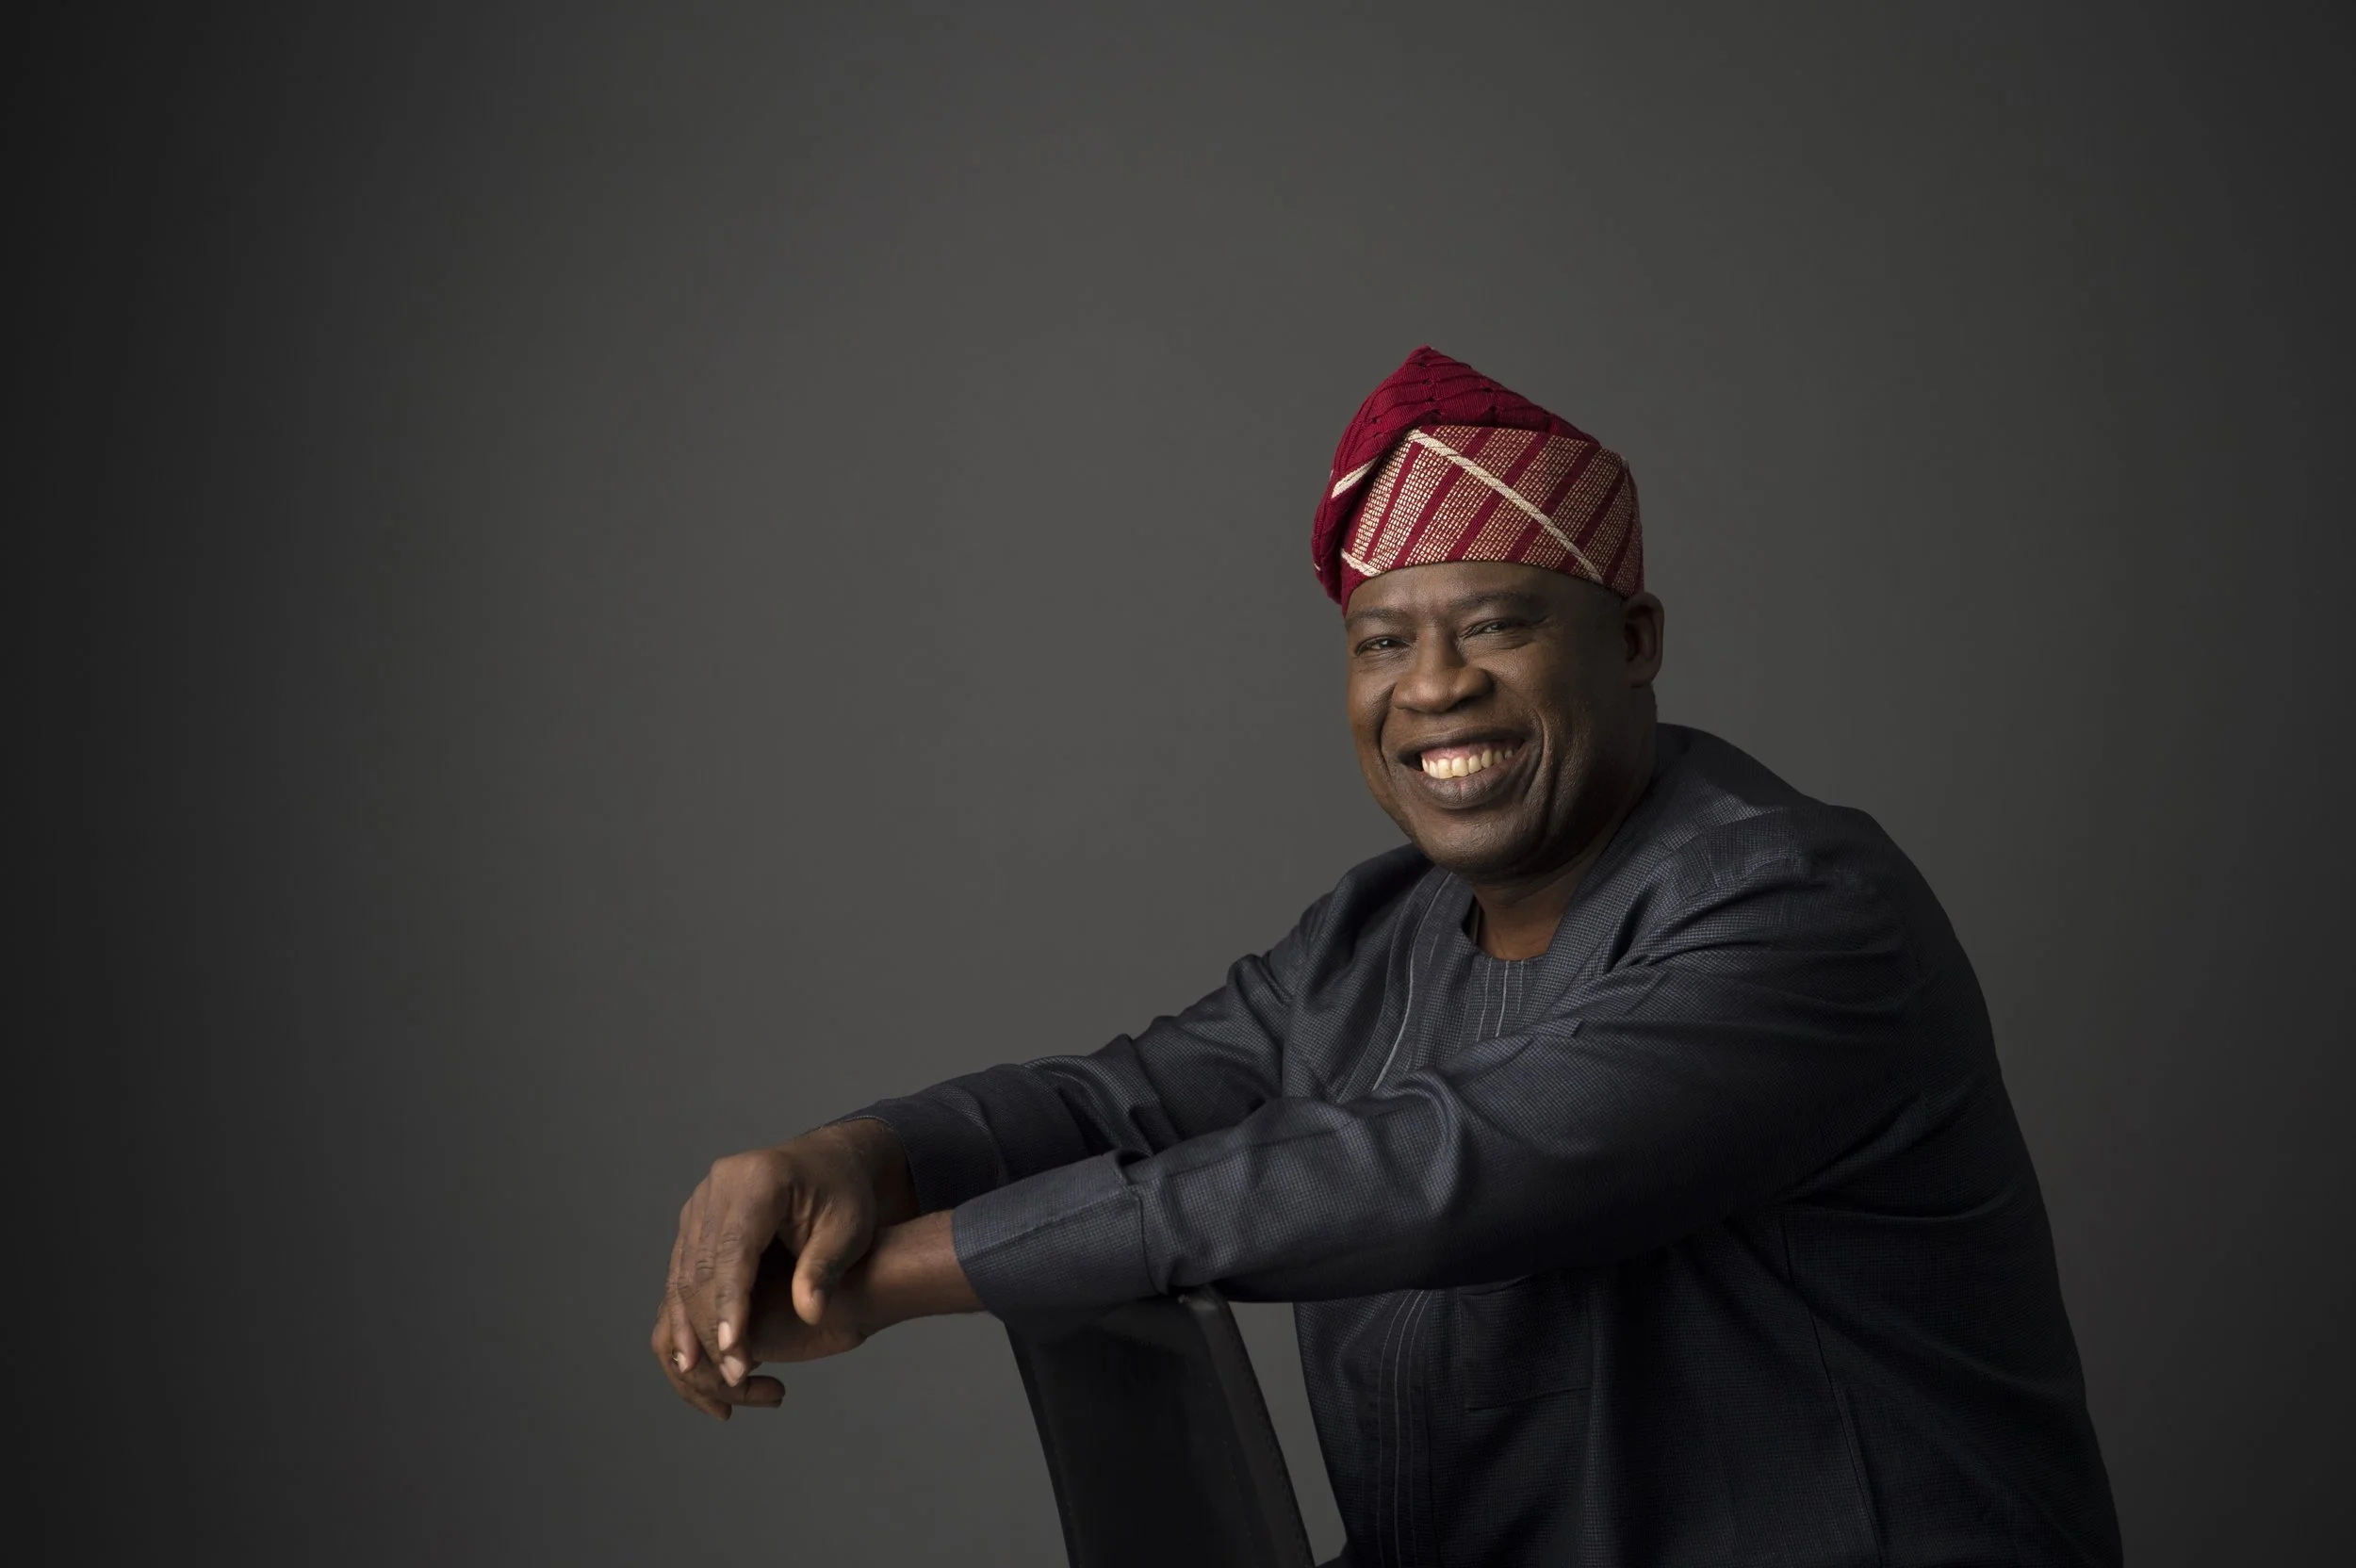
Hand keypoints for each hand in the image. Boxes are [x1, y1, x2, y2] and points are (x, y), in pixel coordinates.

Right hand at [652, 1208, 982, 1421]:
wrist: (827, 1164)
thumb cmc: (843, 1196)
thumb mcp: (849, 1228)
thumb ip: (825, 1268)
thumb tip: (811, 1313)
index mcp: (758, 1180)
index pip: (734, 1251)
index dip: (731, 1305)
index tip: (735, 1352)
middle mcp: (718, 1187)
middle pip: (701, 1267)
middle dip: (710, 1327)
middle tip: (732, 1377)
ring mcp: (700, 1204)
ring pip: (682, 1274)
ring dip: (689, 1328)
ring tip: (703, 1376)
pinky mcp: (694, 1223)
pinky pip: (680, 1274)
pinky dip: (684, 1315)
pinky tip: (694, 1354)